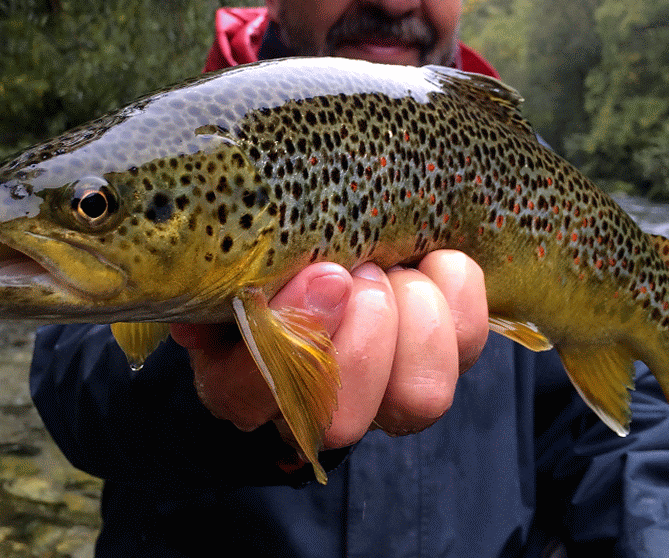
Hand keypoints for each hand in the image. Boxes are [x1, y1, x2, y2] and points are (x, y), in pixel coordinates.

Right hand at [168, 250, 488, 449]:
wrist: (326, 247)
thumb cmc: (263, 260)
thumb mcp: (227, 269)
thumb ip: (212, 285)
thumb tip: (197, 324)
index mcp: (241, 383)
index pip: (246, 396)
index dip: (289, 342)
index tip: (319, 276)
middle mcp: (317, 406)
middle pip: (342, 421)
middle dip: (359, 337)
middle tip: (355, 273)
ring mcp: (388, 390)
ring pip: (419, 399)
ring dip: (410, 320)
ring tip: (389, 267)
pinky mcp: (445, 356)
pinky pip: (470, 342)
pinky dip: (456, 290)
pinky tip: (429, 259)